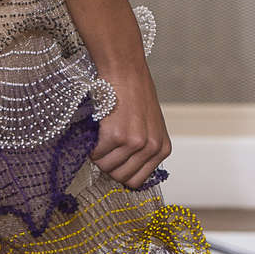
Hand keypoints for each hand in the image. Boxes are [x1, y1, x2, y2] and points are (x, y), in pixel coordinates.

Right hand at [91, 59, 170, 190]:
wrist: (125, 72)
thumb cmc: (134, 96)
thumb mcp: (150, 127)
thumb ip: (143, 150)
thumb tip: (123, 173)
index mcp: (162, 149)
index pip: (136, 181)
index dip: (121, 173)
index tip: (114, 160)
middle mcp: (152, 148)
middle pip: (120, 177)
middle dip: (108, 166)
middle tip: (104, 148)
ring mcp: (135, 143)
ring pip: (106, 168)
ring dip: (98, 156)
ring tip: (101, 137)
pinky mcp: (117, 136)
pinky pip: (96, 154)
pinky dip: (91, 146)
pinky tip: (97, 131)